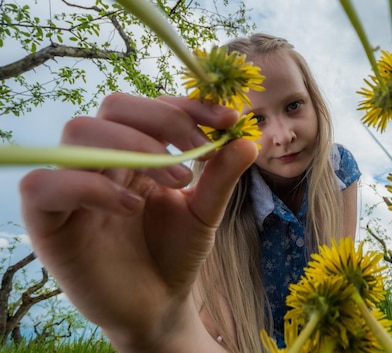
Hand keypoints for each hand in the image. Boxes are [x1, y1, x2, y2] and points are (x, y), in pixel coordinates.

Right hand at [19, 93, 256, 351]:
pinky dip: (89, 187)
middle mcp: (102, 160)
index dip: (190, 105)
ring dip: (132, 147)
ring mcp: (72, 185)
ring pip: (79, 132)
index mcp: (136, 151)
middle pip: (114, 106)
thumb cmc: (176, 253)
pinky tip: (131, 206)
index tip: (229, 121)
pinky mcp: (47, 220)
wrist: (157, 306)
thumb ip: (221, 177)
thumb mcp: (204, 212)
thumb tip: (249, 141)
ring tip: (175, 182)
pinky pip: (45, 184)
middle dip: (162, 122)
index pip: (153, 105)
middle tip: (197, 157)